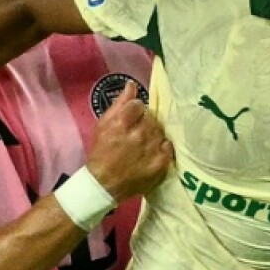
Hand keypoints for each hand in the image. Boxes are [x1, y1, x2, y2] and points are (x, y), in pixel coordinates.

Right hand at [86, 82, 173, 200]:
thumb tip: (131, 84)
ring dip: (153, 135)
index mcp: (122, 123)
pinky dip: (161, 147)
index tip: (130, 120)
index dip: (135, 112)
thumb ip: (118, 103)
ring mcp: (152, 149)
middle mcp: (139, 134)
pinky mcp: (161, 163)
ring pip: (160, 130)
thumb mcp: (103, 125)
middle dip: (144, 123)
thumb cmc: (101, 152)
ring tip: (142, 145)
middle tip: (136, 134)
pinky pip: (168, 146)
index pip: (139, 105)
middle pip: (151, 118)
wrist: (104, 184)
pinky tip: (152, 152)